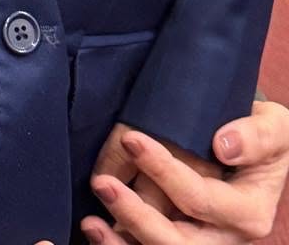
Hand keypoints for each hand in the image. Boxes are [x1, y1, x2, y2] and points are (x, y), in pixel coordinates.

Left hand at [83, 101, 288, 243]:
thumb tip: (224, 145)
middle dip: (136, 215)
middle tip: (100, 183)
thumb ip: (258, 136)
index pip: (200, 199)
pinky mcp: (179, 241)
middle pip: (178, 242)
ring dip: (123, 243)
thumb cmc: (260, 136)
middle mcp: (226, 238)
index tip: (131, 139)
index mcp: (249, 213)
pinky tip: (95, 231)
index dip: (164, 172)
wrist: (253, 152)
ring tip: (91, 222)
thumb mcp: (275, 127)